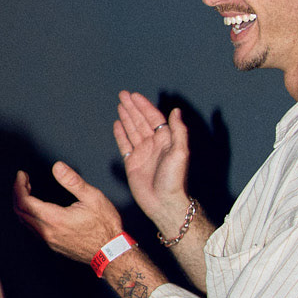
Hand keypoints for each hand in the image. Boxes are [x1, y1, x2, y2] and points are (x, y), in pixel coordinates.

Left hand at [13, 161, 123, 264]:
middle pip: (20, 212)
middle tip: (24, 181)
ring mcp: (50, 241)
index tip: (21, 175)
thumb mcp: (93, 198)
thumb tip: (58, 167)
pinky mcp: (54, 246)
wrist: (111, 252)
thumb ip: (73, 181)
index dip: (19, 186)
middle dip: (18, 193)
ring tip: (28, 192)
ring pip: (25, 222)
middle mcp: (47, 232)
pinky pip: (33, 230)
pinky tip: (38, 209)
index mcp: (54, 219)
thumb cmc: (105, 226)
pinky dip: (29, 216)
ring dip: (22, 205)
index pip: (24, 202)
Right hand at [115, 92, 190, 234]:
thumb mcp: (180, 153)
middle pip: (141, 121)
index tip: (134, 96)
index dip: (143, 106)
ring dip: (126, 117)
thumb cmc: (174, 180)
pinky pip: (125, 145)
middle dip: (132, 107)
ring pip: (132, 130)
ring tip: (119, 105)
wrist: (163, 203)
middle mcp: (153, 145)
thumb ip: (178, 131)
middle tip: (122, 94)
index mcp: (165, 140)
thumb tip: (176, 111)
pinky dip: (121, 134)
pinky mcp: (132, 163)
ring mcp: (142, 153)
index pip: (152, 118)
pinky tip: (117, 124)